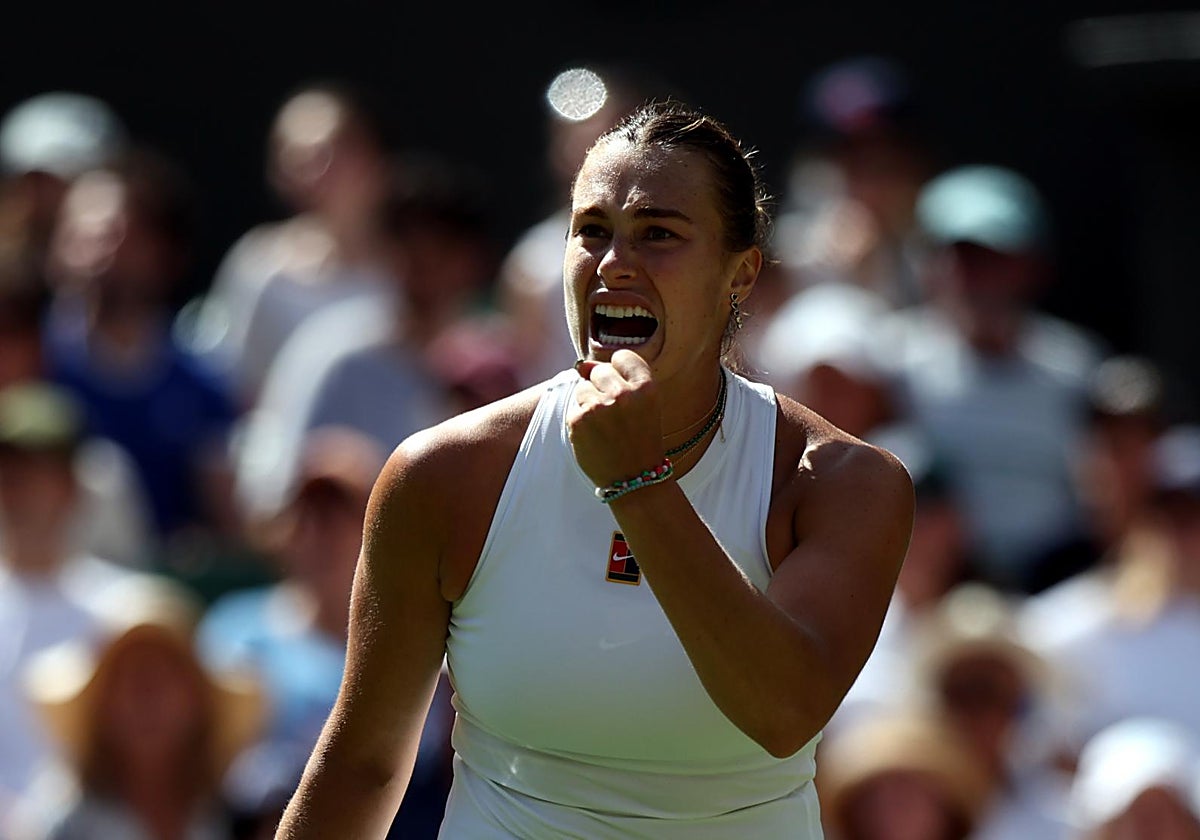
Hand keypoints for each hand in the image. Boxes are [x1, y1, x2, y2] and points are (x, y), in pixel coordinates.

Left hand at [568, 350, 664, 487]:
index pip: (622, 356)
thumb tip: (582, 365)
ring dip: (588, 404)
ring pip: (582, 389)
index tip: (623, 390)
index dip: (619, 371)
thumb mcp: (643, 406)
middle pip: (598, 370)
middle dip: (601, 388)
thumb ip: (618, 379)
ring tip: (604, 427)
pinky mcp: (579, 420)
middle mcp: (624, 394)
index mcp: (646, 388)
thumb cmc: (640, 440)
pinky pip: (573, 408)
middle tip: (614, 416)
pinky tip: (594, 437)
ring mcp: (599, 407)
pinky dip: (580, 422)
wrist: (636, 479)